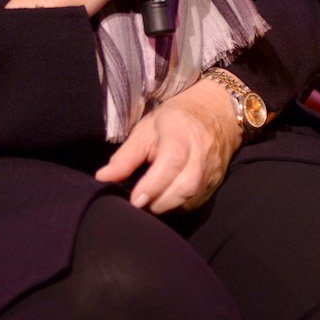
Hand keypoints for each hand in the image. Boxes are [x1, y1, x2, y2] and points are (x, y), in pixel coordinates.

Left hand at [94, 79, 242, 213]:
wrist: (216, 114)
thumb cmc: (174, 121)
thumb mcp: (146, 130)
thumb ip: (126, 156)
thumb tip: (102, 178)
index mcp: (181, 132)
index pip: (171, 161)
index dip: (153, 184)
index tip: (134, 199)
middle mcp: (201, 152)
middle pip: (185, 185)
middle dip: (159, 200)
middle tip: (138, 202)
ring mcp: (213, 169)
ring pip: (192, 197)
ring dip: (168, 205)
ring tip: (150, 202)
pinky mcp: (217, 182)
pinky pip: (197, 201)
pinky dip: (179, 206)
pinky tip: (166, 200)